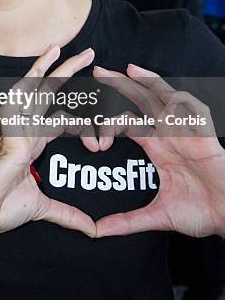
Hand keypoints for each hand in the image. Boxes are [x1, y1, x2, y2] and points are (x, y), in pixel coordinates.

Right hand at [0, 45, 96, 239]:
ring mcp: (17, 129)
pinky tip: (40, 66)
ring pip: (34, 90)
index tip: (102, 135)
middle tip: (89, 54)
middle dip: (69, 72)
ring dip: (47, 67)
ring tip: (60, 48)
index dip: (85, 121)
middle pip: (49, 94)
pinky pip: (20, 103)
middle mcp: (26, 130)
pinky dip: (29, 82)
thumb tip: (91, 229)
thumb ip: (67, 214)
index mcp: (33, 143)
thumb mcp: (42, 207)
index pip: (62, 118)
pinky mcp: (11, 134)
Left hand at [93, 64, 224, 238]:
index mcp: (157, 147)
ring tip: (126, 69)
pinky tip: (162, 93)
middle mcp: (168, 134)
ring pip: (163, 98)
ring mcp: (185, 131)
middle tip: (97, 72)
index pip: (129, 122)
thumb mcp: (157, 215)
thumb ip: (126, 221)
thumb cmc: (201, 211)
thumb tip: (97, 230)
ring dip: (145, 82)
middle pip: (141, 102)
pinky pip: (191, 107)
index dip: (109, 124)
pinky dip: (176, 98)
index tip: (97, 140)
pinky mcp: (202, 134)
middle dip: (120, 86)